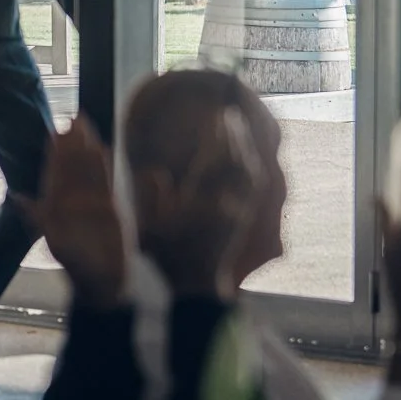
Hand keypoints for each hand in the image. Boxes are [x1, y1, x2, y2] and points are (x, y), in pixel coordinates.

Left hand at [19, 116, 128, 310]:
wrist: (101, 282)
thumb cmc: (76, 266)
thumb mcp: (54, 242)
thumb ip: (37, 217)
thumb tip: (16, 197)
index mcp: (55, 206)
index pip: (55, 173)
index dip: (56, 153)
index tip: (56, 131)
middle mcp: (72, 201)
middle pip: (73, 165)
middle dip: (73, 142)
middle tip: (74, 117)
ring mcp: (90, 203)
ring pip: (89, 170)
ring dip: (87, 148)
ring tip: (87, 126)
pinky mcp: (108, 209)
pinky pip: (105, 182)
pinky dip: (104, 166)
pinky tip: (103, 149)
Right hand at [134, 105, 262, 299]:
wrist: (197, 286)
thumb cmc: (168, 256)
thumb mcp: (148, 230)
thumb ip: (150, 201)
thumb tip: (155, 174)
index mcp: (201, 204)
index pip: (215, 163)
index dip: (219, 139)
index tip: (218, 116)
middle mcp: (224, 205)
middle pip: (235, 163)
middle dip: (234, 137)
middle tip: (229, 113)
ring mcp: (237, 211)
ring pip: (247, 172)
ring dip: (244, 148)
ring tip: (238, 127)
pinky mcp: (243, 218)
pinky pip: (252, 186)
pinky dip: (250, 165)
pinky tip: (247, 156)